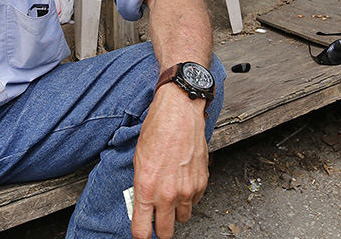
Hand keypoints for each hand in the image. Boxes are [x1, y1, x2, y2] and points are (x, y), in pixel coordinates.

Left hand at [131, 85, 208, 238]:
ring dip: (175, 212)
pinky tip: (182, 182)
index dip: (140, 235)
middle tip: (156, 223)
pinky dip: (188, 197)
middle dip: (160, 230)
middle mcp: (168, 194)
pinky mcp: (201, 184)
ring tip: (170, 197)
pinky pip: (194, 202)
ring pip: (182, 218)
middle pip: (165, 232)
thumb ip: (141, 185)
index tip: (140, 234)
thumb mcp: (138, 160)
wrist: (179, 114)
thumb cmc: (157, 131)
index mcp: (147, 188)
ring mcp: (187, 190)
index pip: (142, 229)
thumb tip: (142, 202)